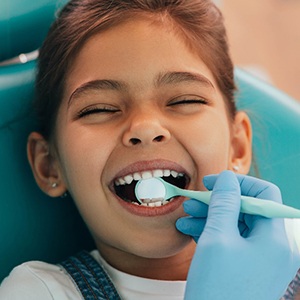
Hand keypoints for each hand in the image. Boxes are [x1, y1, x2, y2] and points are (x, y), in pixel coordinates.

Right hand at [177, 170, 299, 299]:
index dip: (237, 183)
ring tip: (186, 215)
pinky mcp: (245, 268)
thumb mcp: (218, 239)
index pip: (263, 195)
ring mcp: (259, 259)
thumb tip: (227, 178)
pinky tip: (189, 230)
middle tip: (193, 199)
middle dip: (218, 201)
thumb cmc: (219, 289)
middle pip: (247, 209)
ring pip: (235, 224)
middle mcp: (272, 247)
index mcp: (274, 238)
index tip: (212, 182)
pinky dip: (211, 232)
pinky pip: (230, 241)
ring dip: (210, 216)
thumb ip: (224, 204)